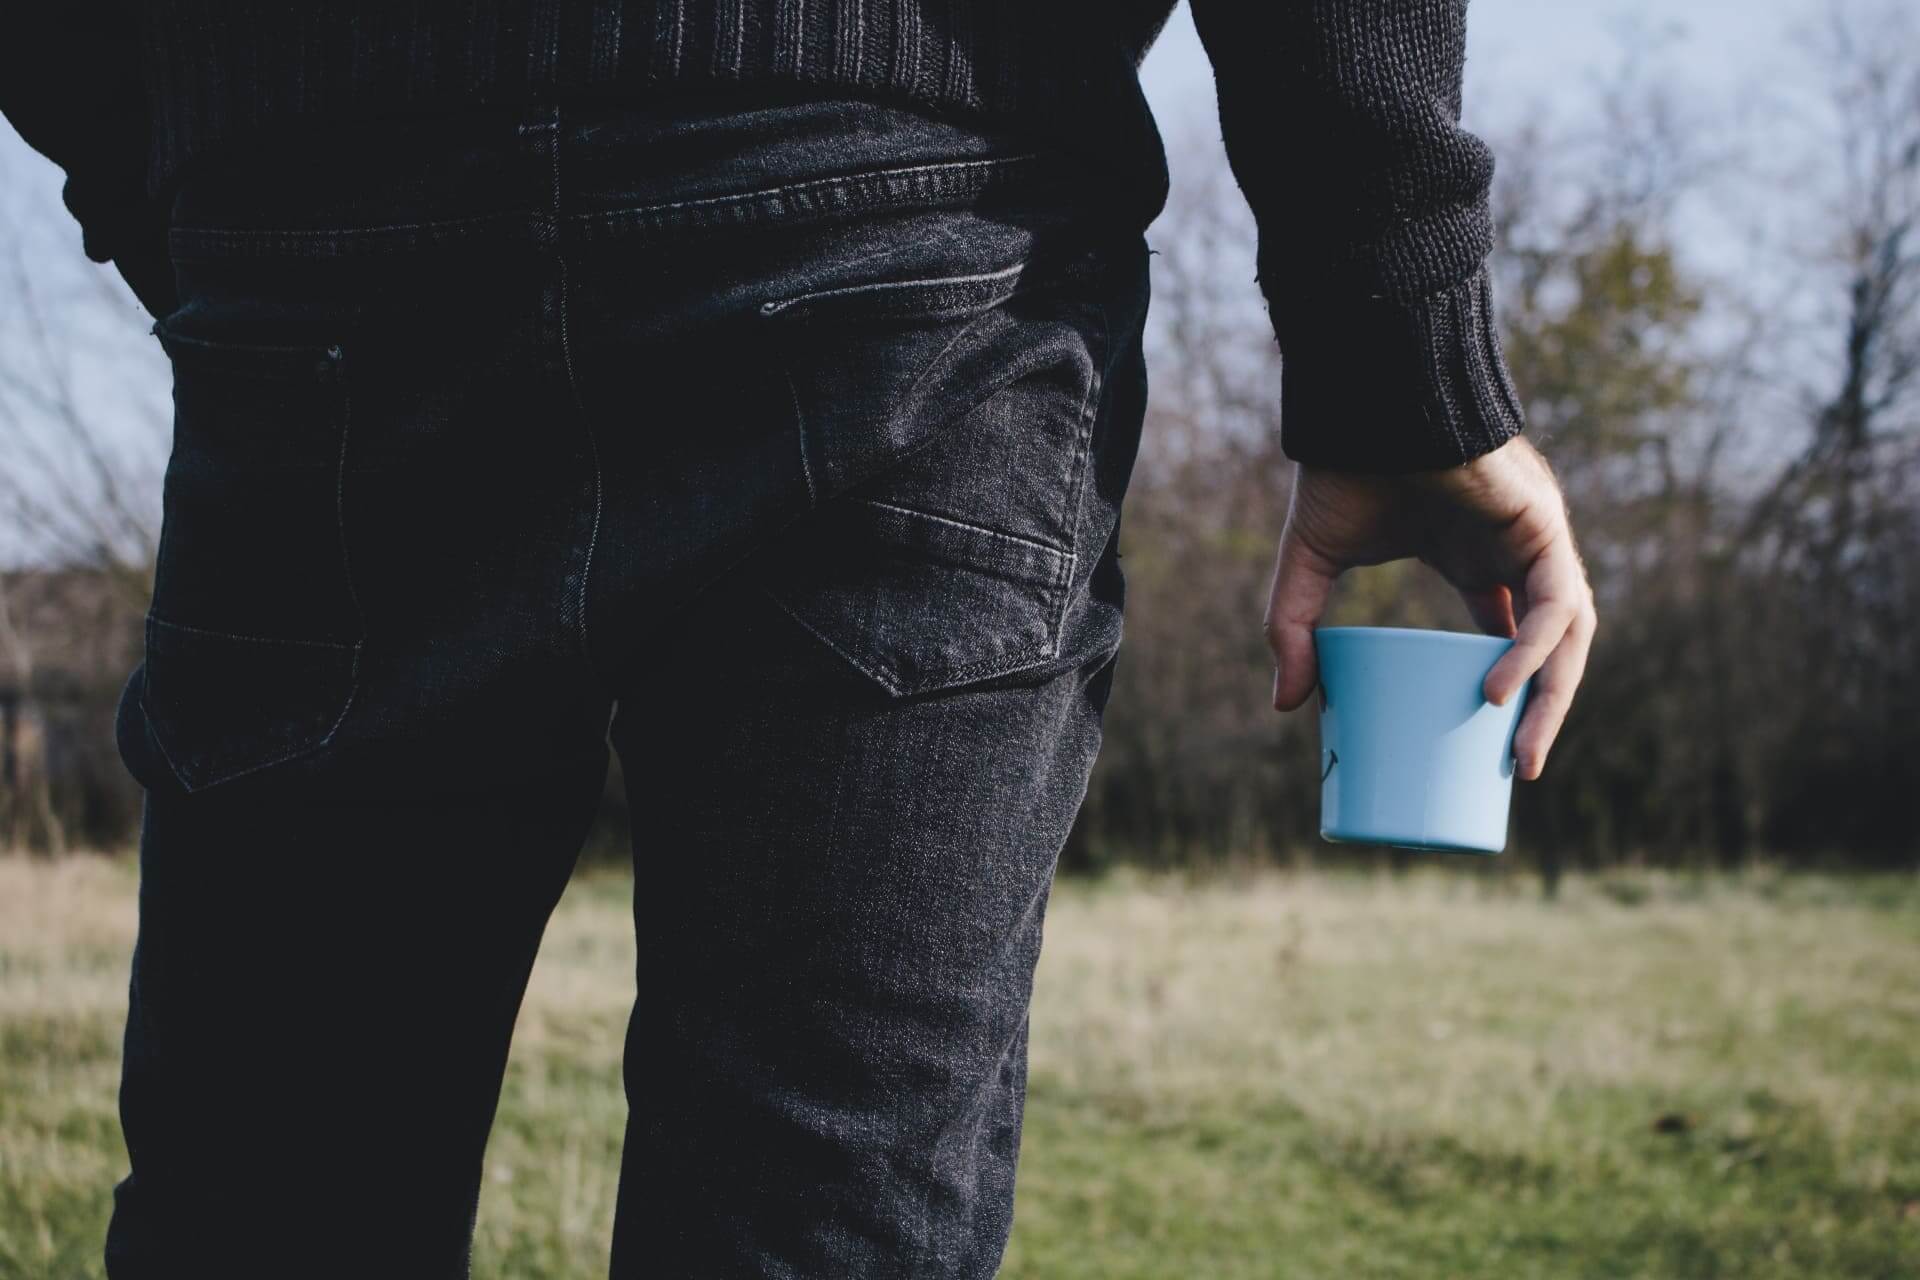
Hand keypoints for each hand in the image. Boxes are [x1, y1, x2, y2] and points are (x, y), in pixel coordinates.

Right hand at [1263, 435, 1596, 779]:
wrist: (1369, 400)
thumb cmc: (1344, 467)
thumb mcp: (1309, 562)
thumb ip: (1292, 628)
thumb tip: (1284, 707)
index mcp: (1479, 559)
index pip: (1514, 633)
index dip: (1512, 688)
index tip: (1489, 745)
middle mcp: (1518, 554)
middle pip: (1552, 648)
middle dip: (1539, 712)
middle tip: (1513, 771)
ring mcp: (1537, 540)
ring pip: (1569, 636)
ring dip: (1551, 698)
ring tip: (1517, 756)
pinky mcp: (1543, 527)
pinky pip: (1555, 603)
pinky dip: (1533, 650)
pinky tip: (1499, 690)